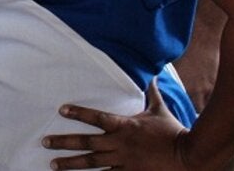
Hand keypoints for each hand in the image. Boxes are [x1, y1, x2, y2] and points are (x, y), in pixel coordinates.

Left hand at [42, 81, 199, 169]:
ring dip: (71, 164)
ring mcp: (123, 161)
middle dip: (64, 142)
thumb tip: (154, 72)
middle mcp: (120, 144)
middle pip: (87, 142)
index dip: (79, 113)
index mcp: (126, 126)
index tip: (61, 110)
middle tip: (45, 142)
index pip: (97, 118)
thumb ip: (152, 93)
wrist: (189, 157)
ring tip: (53, 164)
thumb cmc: (173, 132)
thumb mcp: (160, 110)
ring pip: (92, 163)